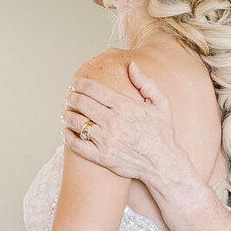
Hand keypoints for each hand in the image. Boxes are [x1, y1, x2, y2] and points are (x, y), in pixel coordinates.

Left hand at [62, 60, 185, 183]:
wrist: (163, 164)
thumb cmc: (163, 133)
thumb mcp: (162, 103)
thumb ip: (146, 83)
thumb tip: (131, 65)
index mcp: (125, 106)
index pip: (93, 89)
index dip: (79, 84)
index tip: (74, 84)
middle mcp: (113, 122)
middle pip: (81, 103)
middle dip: (71, 97)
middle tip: (69, 97)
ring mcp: (106, 140)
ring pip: (76, 122)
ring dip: (67, 115)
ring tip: (66, 112)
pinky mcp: (102, 157)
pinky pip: (77, 144)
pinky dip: (67, 136)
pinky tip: (66, 130)